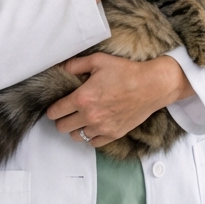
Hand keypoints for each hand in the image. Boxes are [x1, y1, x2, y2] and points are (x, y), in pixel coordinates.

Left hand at [46, 52, 192, 147]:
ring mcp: (102, 127)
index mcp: (82, 98)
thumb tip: (60, 68)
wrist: (151, 85)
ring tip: (82, 118)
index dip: (52, 109)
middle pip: (62, 127)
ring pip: (76, 136)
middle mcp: (90, 116)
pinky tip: (95, 125)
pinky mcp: (114, 134)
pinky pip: (93, 142)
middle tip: (68, 112)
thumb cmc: (126, 72)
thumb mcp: (98, 61)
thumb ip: (75, 65)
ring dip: (76, 128)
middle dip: (62, 119)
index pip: (55, 112)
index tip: (56, 106)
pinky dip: (91, 135)